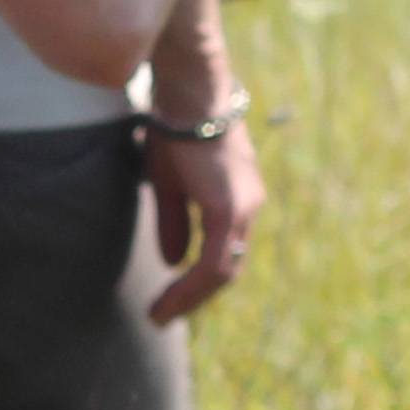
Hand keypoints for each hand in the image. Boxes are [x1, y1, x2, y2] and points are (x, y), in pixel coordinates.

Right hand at [142, 115, 265, 324]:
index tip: (171, 299)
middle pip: (227, 268)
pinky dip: (190, 288)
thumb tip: (173, 261)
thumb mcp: (169, 180)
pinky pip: (214, 265)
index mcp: (237, 197)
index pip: (224, 252)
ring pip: (223, 272)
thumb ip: (175, 221)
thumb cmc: (175, 125)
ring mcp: (243, 209)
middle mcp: (248, 206)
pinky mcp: (229, 210)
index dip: (198, 280)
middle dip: (195, 297)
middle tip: (165, 316)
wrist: (187, 93)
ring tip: (161, 316)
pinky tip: (167, 302)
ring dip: (191, 299)